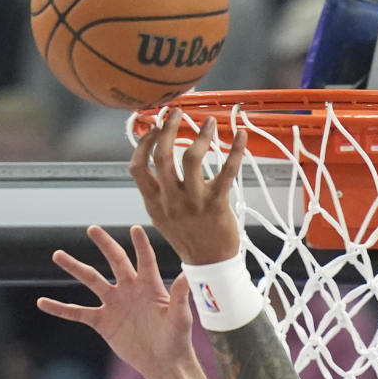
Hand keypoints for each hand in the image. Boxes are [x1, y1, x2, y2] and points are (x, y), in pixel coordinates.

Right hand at [39, 223, 194, 378]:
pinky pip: (77, 312)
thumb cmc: (177, 340)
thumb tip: (187, 275)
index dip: (141, 245)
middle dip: (105, 244)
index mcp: (150, 286)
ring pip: (91, 280)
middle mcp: (130, 289)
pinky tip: (43, 302)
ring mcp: (114, 304)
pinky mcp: (102, 321)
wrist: (163, 363)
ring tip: (58, 254)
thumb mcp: (181, 318)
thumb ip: (180, 296)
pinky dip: (60, 308)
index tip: (135, 229)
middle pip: (115, 261)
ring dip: (75, 267)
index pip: (145, 260)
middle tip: (92, 229)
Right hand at [129, 111, 245, 266]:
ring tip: (208, 122)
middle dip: (168, 129)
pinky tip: (240, 135)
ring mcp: (194, 202)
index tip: (153, 127)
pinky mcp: (217, 204)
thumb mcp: (163, 217)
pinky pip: (226, 171)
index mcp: (154, 203)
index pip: (137, 167)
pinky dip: (234, 150)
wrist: (210, 265)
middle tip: (176, 113)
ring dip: (200, 135)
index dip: (143, 143)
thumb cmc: (189, 238)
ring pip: (191, 158)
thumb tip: (153, 161)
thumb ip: (157, 192)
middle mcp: (171, 201)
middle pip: (163, 156)